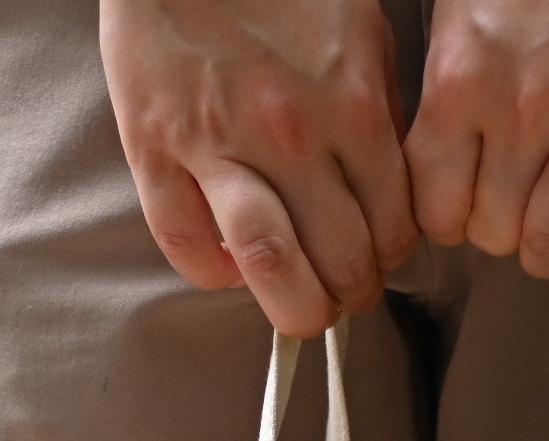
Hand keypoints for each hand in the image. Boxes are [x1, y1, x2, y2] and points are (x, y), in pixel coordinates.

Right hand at [98, 0, 417, 338]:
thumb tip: (387, 180)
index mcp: (353, 104)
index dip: (391, 259)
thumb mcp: (360, 27)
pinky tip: (228, 266)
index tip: (379, 259)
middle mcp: (292, 133)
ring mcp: (219, 142)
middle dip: (350, 295)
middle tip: (342, 293)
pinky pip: (184, 241)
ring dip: (292, 304)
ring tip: (297, 305)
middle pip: (339, 259)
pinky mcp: (154, 144)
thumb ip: (380, 107)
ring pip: (269, 263)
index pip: (393, 227)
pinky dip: (211, 272)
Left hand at [405, 0, 548, 303]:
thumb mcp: (458, 4)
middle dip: (493, 235)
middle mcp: (525, 110)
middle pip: (491, 231)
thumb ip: (440, 85)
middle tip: (504, 217)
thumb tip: (424, 166)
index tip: (454, 213)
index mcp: (461, 79)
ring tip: (544, 240)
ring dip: (543, 252)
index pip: (433, 204)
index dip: (442, 221)